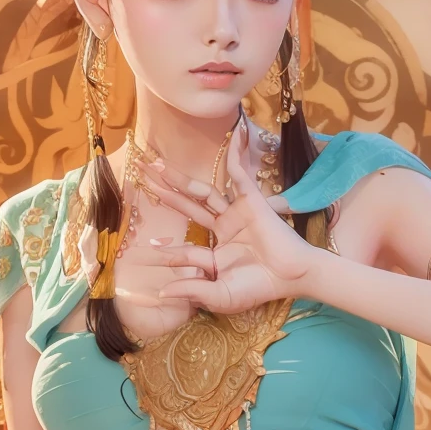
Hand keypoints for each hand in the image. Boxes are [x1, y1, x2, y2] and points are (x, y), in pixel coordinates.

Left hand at [136, 141, 318, 313]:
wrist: (291, 277)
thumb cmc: (259, 288)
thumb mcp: (219, 295)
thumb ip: (192, 291)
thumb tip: (162, 294)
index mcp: (215, 252)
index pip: (185, 248)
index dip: (168, 253)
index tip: (147, 252)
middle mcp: (223, 228)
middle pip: (187, 207)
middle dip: (163, 193)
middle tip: (140, 175)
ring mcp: (236, 212)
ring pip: (202, 191)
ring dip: (179, 178)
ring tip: (156, 165)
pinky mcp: (251, 201)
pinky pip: (239, 173)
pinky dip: (235, 153)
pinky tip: (232, 134)